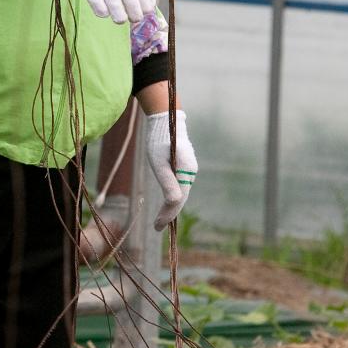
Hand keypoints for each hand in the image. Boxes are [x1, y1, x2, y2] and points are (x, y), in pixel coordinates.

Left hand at [144, 110, 197, 230]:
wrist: (166, 120)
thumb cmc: (158, 139)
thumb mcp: (158, 161)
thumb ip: (167, 181)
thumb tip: (174, 203)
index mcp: (187, 170)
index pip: (178, 199)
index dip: (168, 215)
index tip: (157, 227)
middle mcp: (191, 171)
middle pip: (181, 198)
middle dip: (169, 214)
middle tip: (156, 228)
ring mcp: (189, 169)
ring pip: (181, 192)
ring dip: (171, 207)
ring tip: (159, 221)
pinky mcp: (185, 166)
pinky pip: (180, 185)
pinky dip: (172, 197)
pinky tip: (165, 204)